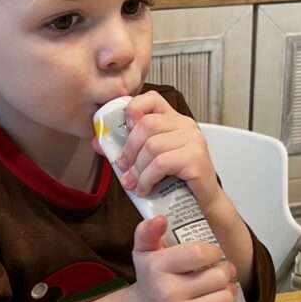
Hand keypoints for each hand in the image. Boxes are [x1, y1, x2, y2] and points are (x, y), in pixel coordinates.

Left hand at [113, 90, 220, 212]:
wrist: (202, 203)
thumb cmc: (176, 180)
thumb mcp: (148, 159)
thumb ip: (127, 148)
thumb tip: (98, 141)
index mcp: (173, 120)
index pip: (151, 99)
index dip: (133, 109)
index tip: (125, 129)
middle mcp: (185, 125)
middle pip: (147, 125)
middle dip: (129, 149)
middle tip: (123, 167)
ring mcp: (193, 140)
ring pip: (152, 146)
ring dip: (137, 169)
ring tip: (133, 184)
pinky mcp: (196, 158)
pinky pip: (161, 164)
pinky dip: (147, 178)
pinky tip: (145, 188)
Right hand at [124, 217, 237, 301]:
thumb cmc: (152, 280)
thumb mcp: (145, 253)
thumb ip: (148, 231)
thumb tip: (160, 218)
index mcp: (158, 269)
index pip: (200, 253)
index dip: (213, 252)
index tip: (211, 254)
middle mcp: (168, 295)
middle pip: (218, 276)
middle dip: (223, 272)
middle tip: (218, 272)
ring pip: (225, 298)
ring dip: (226, 292)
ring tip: (217, 289)